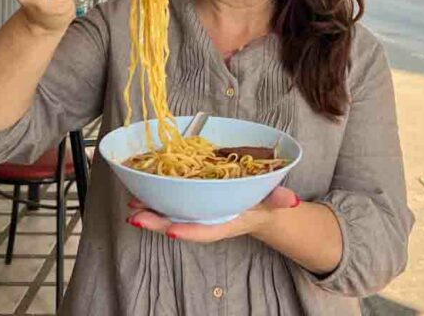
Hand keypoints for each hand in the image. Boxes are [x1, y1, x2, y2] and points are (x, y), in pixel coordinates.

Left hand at [125, 186, 300, 242]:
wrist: (258, 207)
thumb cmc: (263, 202)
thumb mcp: (273, 200)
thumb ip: (280, 199)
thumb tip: (291, 200)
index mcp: (226, 221)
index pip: (206, 231)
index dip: (189, 232)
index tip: (172, 231)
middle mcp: (207, 219)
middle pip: (180, 224)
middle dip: (157, 222)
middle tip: (136, 216)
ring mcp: (197, 213)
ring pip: (170, 215)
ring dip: (150, 211)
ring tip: (132, 204)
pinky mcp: (191, 202)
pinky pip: (170, 202)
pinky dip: (154, 198)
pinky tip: (139, 193)